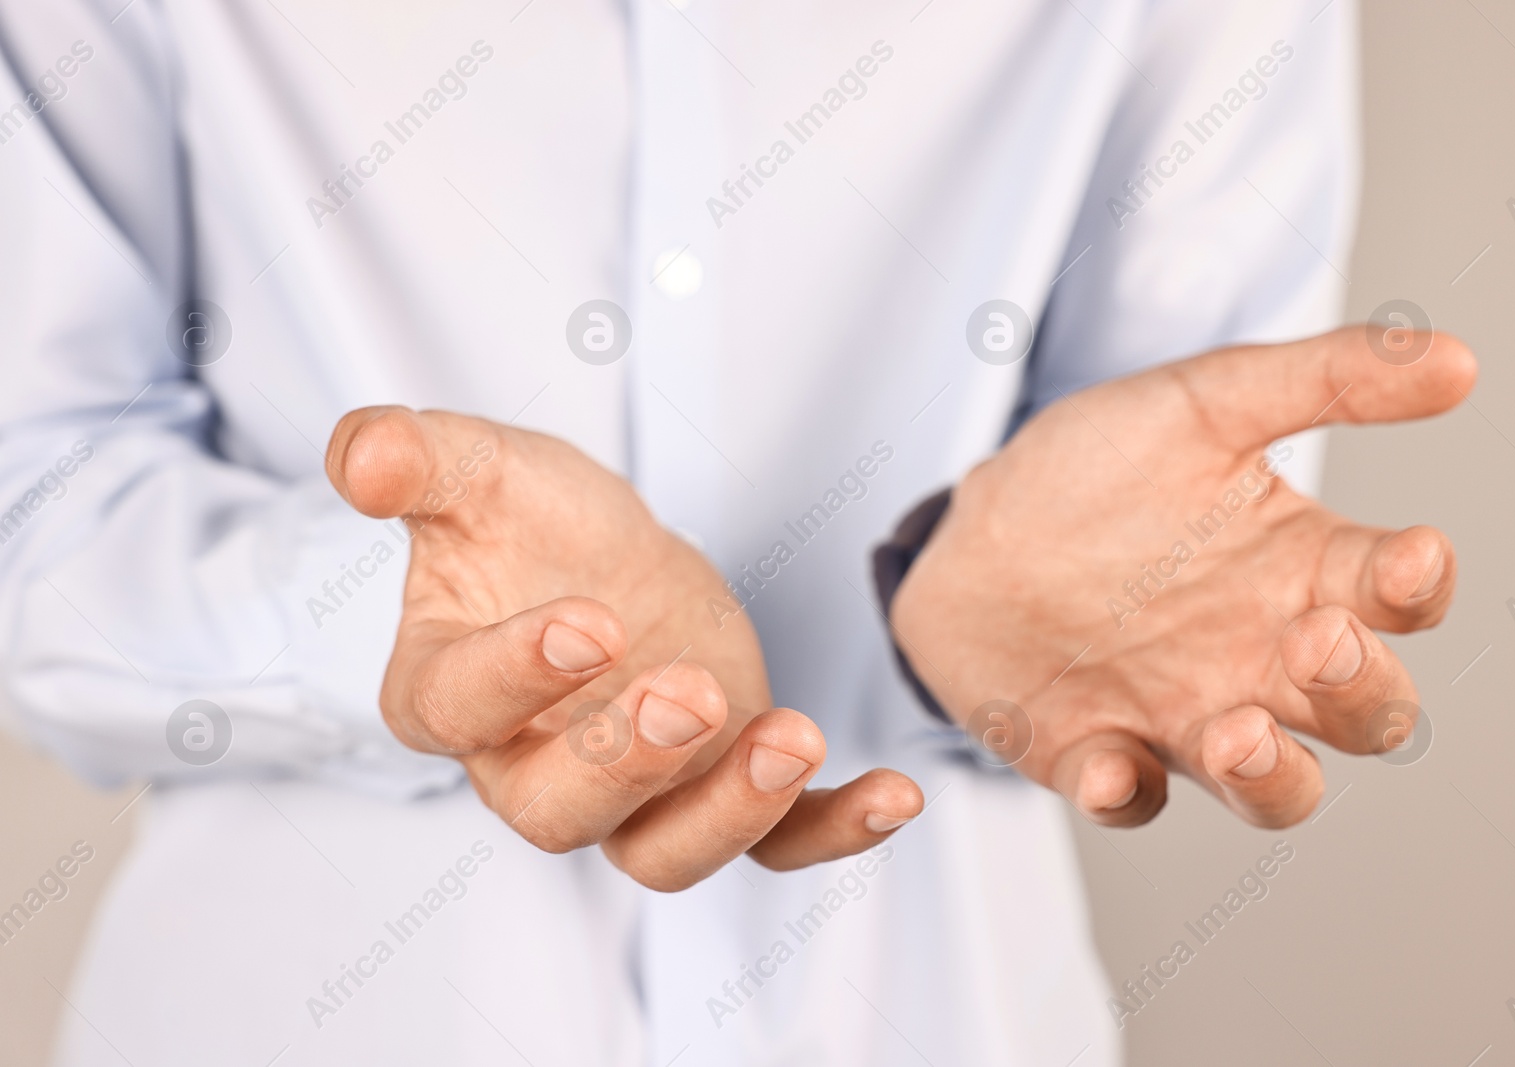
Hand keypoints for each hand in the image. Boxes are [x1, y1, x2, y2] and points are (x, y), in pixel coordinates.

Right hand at [324, 407, 921, 888]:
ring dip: (726, 812)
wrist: (605, 554)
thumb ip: (415, 458)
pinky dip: (829, 832)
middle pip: (558, 809)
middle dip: (627, 762)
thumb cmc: (530, 522)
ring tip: (791, 738)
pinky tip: (896, 793)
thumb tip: (360, 456)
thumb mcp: (478, 467)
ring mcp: (629, 790)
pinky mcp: (712, 789)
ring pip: (659, 851)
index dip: (514, 676)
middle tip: (691, 692)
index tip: (587, 619)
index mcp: (449, 689)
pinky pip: (769, 844)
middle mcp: (527, 763)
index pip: (456, 710)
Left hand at [891, 326, 1474, 827]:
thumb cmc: (1095, 470)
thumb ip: (1322, 379)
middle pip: (1367, 715)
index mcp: (1300, 571)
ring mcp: (1186, 718)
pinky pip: (1132, 801)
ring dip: (1273, 777)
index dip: (1419, 587)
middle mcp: (1262, 659)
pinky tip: (1108, 764)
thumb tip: (1458, 359)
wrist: (968, 527)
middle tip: (1314, 638)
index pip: (1399, 599)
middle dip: (1362, 691)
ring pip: (1277, 790)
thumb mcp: (1200, 403)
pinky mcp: (1101, 757)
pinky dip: (1126, 794)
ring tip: (1235, 730)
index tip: (1410, 554)